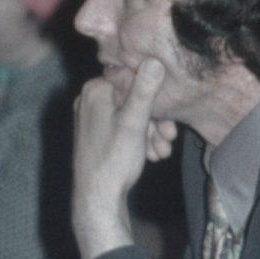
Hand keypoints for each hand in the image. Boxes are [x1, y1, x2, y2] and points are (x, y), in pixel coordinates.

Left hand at [72, 58, 166, 258]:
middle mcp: (90, 99)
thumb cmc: (114, 160)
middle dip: (155, 120)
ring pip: (133, 114)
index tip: (169, 122)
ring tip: (161, 151)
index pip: (135, 80)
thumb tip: (155, 60)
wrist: (97, 198)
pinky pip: (125, 126)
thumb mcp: (135, 123)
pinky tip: (152, 154)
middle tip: (169, 138)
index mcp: (95, 90)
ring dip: (151, 132)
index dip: (156, 99)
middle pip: (135, 99)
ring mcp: (93, 116)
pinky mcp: (97, 132)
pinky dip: (140, 138)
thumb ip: (145, 90)